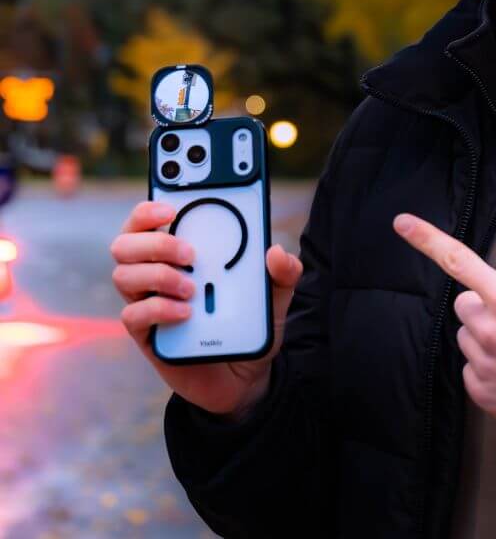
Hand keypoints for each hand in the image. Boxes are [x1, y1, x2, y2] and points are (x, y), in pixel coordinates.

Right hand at [110, 200, 302, 418]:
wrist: (245, 376)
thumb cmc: (250, 324)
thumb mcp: (276, 296)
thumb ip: (284, 272)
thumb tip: (276, 251)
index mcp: (181, 253)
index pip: (147, 220)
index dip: (149, 209)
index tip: (171, 207)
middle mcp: (157, 273)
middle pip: (125, 243)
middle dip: (155, 241)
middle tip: (191, 253)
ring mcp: (148, 303)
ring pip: (123, 276)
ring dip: (158, 275)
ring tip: (193, 288)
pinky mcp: (147, 335)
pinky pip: (132, 315)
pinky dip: (159, 309)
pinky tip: (187, 313)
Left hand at [392, 212, 495, 444]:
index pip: (459, 261)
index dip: (427, 239)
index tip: (401, 223)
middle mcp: (489, 328)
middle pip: (465, 305)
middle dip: (484, 309)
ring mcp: (482, 362)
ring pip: (467, 336)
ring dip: (486, 339)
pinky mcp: (481, 391)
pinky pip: (471, 367)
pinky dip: (489, 368)